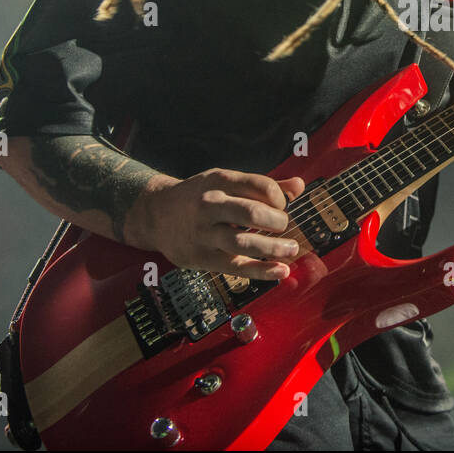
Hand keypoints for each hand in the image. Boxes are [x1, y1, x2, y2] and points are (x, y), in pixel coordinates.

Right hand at [132, 169, 306, 278]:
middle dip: (276, 221)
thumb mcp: (225, 182)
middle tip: (284, 226)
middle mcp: (209, 205)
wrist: (154, 214)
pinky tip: (280, 271)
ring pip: (243, 243)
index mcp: (219, 181)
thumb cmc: (199, 196)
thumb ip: (262, 185)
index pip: (258, 184)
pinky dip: (261, 271)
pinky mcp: (200, 258)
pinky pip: (235, 267)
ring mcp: (203, 233)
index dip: (278, 196)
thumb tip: (299, 186)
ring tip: (291, 249)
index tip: (281, 205)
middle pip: (250, 213)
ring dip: (273, 249)